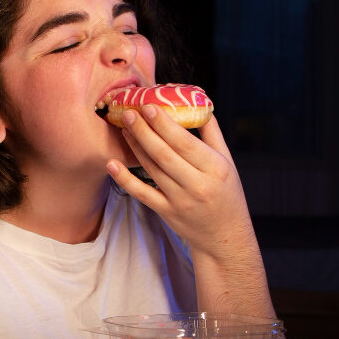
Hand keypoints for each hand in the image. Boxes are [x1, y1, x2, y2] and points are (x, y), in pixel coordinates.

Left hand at [106, 106, 255, 261]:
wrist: (224, 235)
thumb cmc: (226, 192)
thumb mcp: (227, 161)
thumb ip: (212, 133)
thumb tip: (198, 103)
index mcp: (215, 168)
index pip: (185, 142)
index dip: (164, 124)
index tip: (148, 106)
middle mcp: (197, 184)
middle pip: (164, 154)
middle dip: (143, 131)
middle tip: (127, 113)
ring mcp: (180, 200)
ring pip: (152, 169)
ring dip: (135, 147)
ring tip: (124, 128)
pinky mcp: (166, 212)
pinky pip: (142, 193)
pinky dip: (125, 179)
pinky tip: (112, 164)